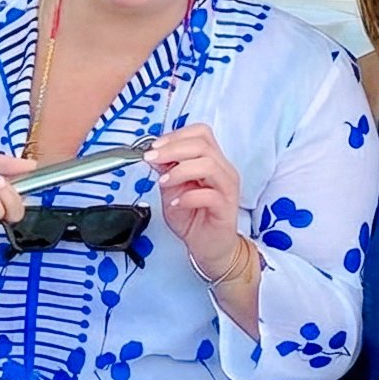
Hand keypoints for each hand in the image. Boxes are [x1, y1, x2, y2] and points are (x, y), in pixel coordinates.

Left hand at [144, 124, 245, 277]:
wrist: (209, 246)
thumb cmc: (193, 217)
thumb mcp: (171, 189)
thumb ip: (165, 171)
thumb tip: (154, 154)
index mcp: (211, 160)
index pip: (200, 133)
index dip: (175, 136)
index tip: (154, 147)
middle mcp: (222, 170)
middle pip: (202, 144)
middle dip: (172, 149)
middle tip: (151, 159)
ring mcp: (227, 188)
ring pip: (208, 164)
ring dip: (180, 170)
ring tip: (164, 182)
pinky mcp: (226, 207)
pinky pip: (209, 195)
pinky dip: (187, 197)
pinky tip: (176, 203)